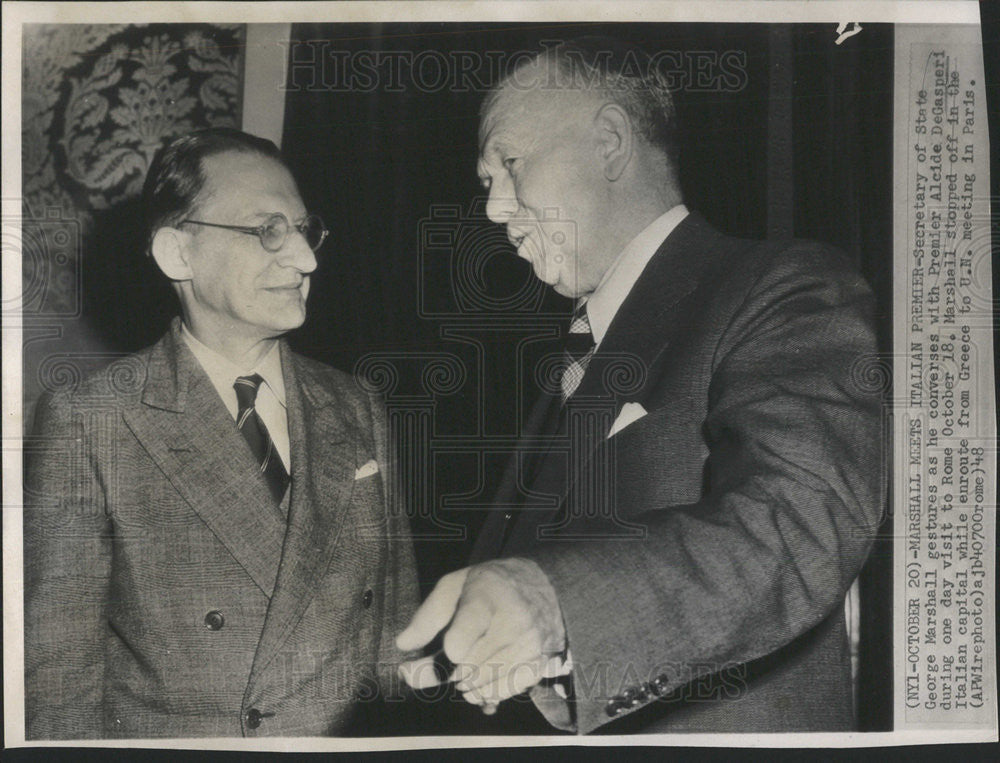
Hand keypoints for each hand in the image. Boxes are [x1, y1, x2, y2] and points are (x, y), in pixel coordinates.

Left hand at [396, 558, 566, 711]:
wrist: (544, 586)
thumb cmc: (491, 585)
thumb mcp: (455, 585)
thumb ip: (428, 615)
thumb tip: (403, 645)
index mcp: (487, 597)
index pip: (462, 638)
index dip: (448, 650)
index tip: (438, 653)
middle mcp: (512, 623)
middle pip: (466, 667)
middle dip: (445, 670)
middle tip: (438, 661)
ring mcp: (527, 646)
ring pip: (480, 684)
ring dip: (463, 681)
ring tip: (462, 664)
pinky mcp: (537, 664)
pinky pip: (499, 692)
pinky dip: (483, 690)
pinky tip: (479, 675)